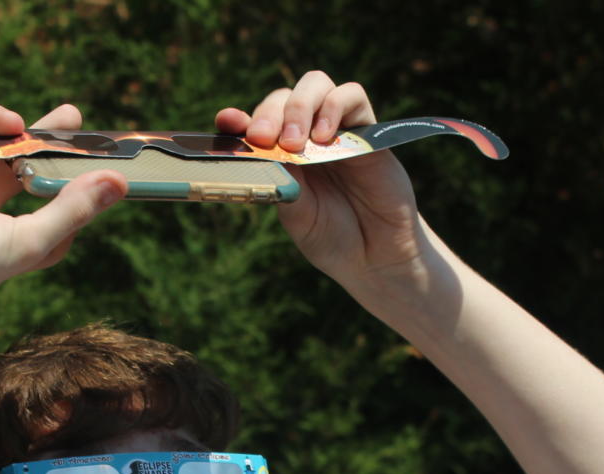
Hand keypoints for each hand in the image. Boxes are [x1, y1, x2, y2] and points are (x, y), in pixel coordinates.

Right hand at [0, 102, 126, 310]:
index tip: (90, 155)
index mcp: (0, 231)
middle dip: (41, 136)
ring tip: (13, 123)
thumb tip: (120, 183)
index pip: (40, 197)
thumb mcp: (31, 239)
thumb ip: (73, 209)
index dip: (62, 176)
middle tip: (71, 115)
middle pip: (16, 160)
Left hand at [215, 72, 426, 289]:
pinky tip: (324, 137)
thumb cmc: (333, 239)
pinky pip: (352, 96)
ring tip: (295, 143)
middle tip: (264, 139)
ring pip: (316, 84)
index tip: (227, 122)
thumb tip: (257, 150)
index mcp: (282, 156)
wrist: (376, 257)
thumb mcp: (297, 215)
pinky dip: (334, 107)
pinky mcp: (368, 131)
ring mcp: (338, 130)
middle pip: (284, 98)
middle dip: (270, 113)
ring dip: (300, 106)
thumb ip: (280, 181)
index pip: (257, 122)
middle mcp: (308, 137)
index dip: (239, 118)